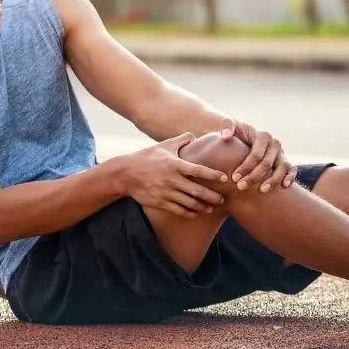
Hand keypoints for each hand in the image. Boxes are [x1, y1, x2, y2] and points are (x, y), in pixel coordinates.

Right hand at [113, 133, 228, 217]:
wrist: (125, 174)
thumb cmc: (146, 157)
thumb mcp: (163, 146)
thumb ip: (180, 140)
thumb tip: (194, 135)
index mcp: (175, 165)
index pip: (198, 171)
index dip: (213, 175)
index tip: (224, 178)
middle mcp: (172, 180)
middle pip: (197, 191)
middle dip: (212, 196)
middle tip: (222, 199)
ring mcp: (166, 193)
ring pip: (189, 203)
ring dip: (202, 207)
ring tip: (211, 208)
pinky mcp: (160, 202)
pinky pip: (178, 210)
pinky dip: (189, 212)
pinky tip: (196, 213)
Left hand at [220, 118, 296, 192]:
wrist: (242, 137)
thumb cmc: (234, 132)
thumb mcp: (228, 125)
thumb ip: (225, 125)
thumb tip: (226, 135)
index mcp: (263, 135)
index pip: (256, 154)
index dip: (246, 167)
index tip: (234, 178)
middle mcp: (274, 144)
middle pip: (267, 163)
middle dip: (254, 176)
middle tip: (240, 187)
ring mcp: (281, 153)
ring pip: (282, 167)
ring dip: (273, 180)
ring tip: (262, 190)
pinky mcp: (284, 161)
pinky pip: (292, 169)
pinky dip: (290, 177)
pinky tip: (284, 186)